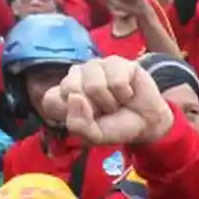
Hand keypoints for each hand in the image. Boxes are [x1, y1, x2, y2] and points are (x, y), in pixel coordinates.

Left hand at [42, 57, 175, 145]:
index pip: (50, 100)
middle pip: (70, 89)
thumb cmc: (116, 126)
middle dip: (92, 108)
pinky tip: (127, 94)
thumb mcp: (95, 136)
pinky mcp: (115, 62)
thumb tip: (74, 96)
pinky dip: (124, 94)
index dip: (68, 113)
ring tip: (116, 103)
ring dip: (110, 102)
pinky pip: (116, 80)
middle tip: (103, 111)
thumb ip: (79, 125)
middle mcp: (75, 77)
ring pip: (93, 85)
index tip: (85, 120)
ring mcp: (95, 67)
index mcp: (63, 96)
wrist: (147, 122)